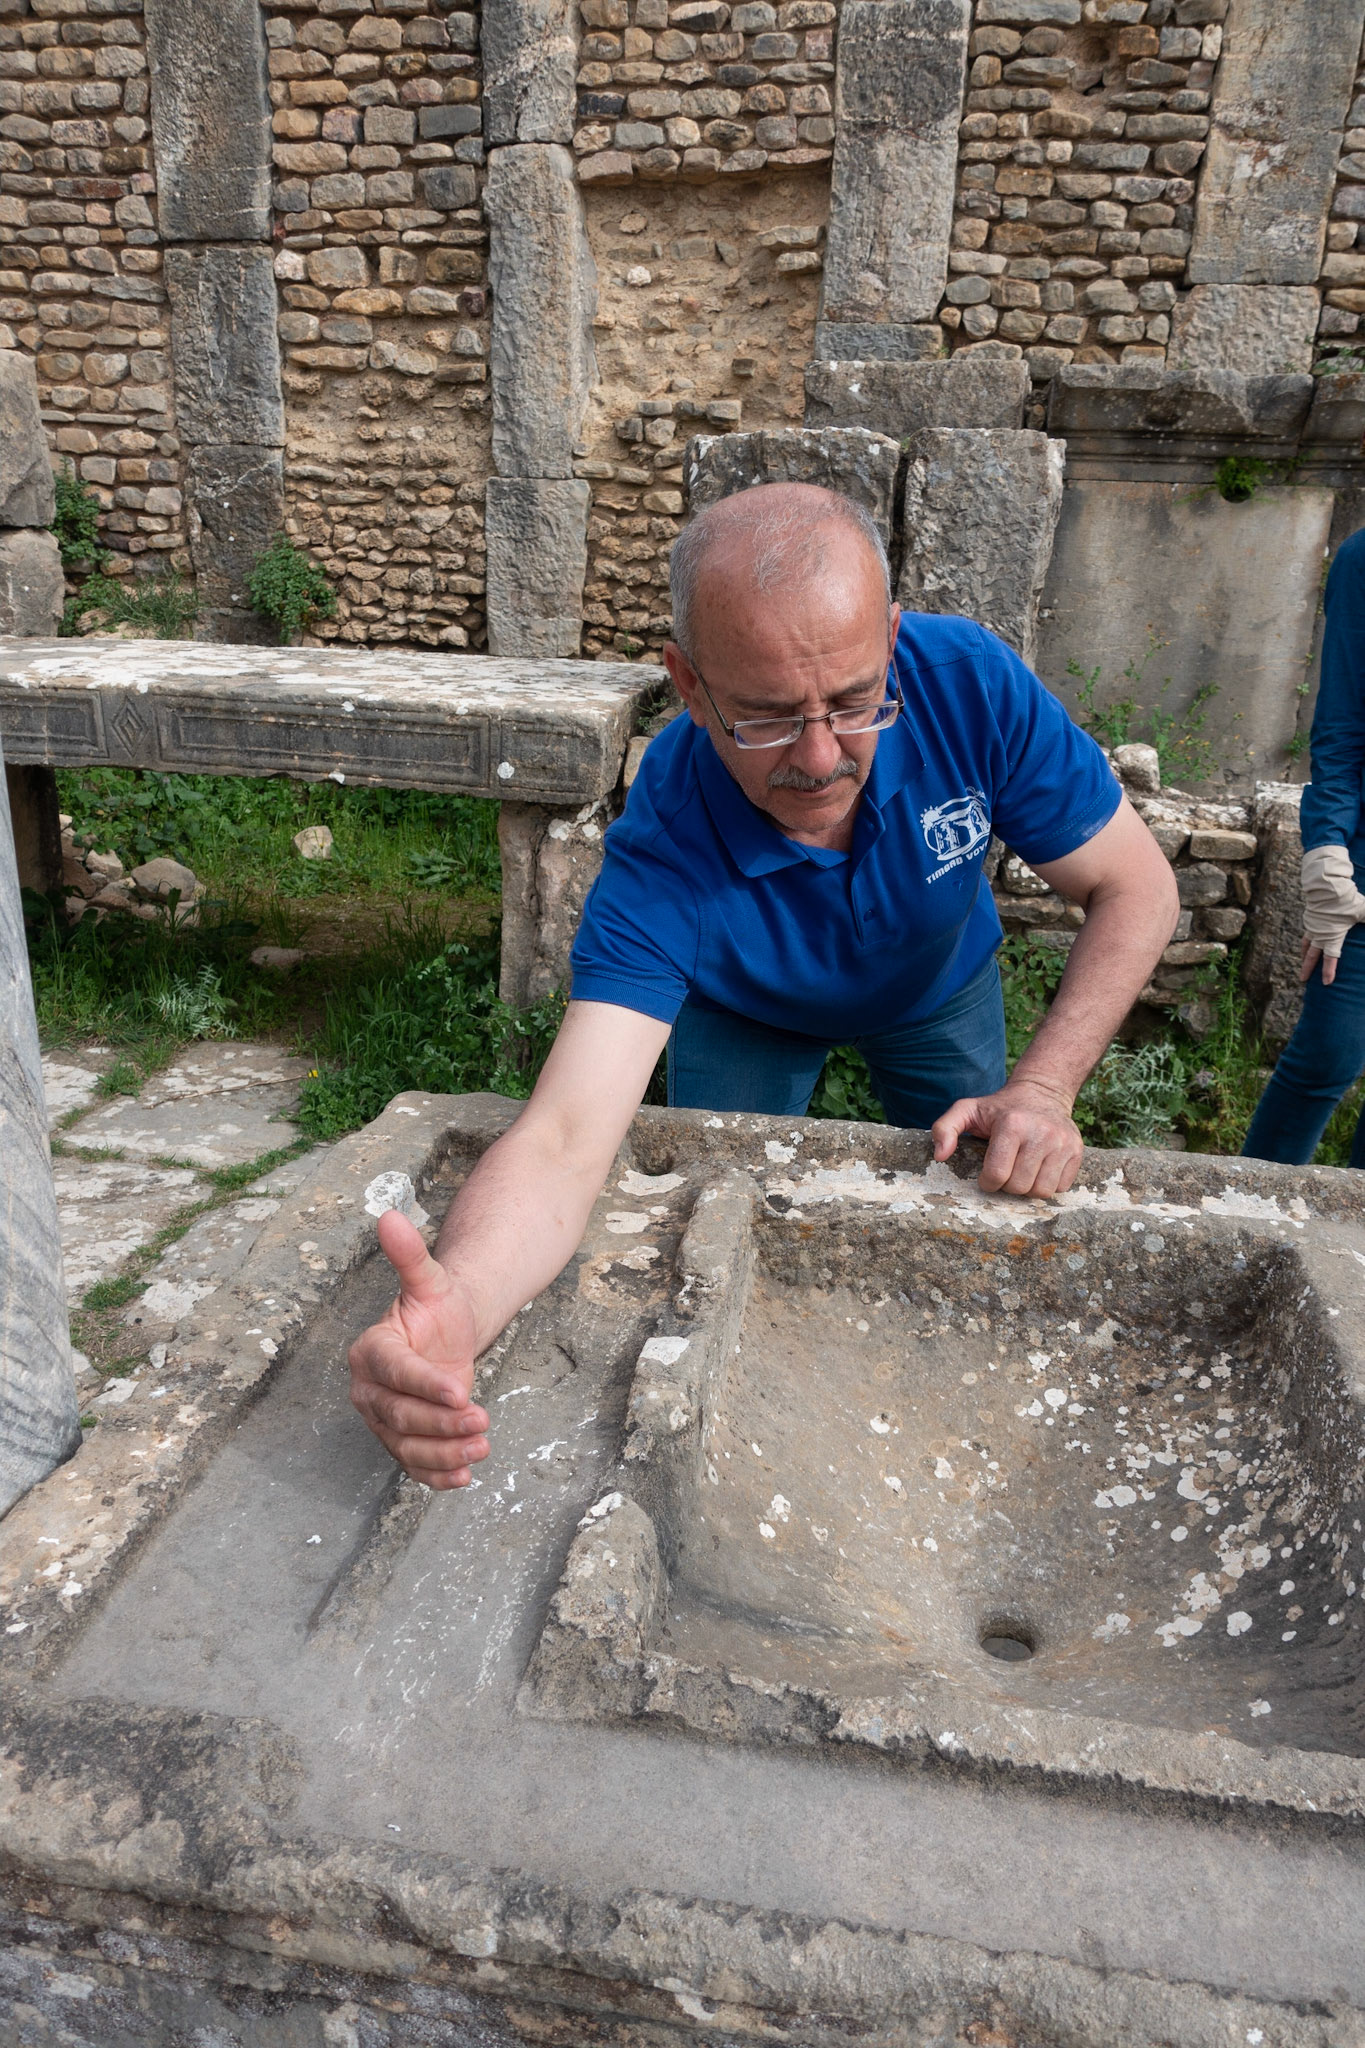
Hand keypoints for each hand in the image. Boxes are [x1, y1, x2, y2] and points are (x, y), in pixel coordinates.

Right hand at [348, 1209, 490, 1488]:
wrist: (446, 1334)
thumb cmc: (438, 1307)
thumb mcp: (431, 1281)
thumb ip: (410, 1256)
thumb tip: (387, 1215)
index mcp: (371, 1351)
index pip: (395, 1372)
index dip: (424, 1383)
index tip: (460, 1390)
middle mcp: (369, 1390)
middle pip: (399, 1416)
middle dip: (440, 1423)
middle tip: (480, 1421)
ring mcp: (384, 1420)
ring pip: (407, 1446)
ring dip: (444, 1453)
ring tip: (481, 1448)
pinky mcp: (402, 1442)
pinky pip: (414, 1465)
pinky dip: (437, 1475)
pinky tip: (464, 1477)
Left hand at [932, 1078, 1082, 1197]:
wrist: (1043, 1091)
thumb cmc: (999, 1107)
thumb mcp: (967, 1109)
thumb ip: (945, 1128)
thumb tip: (939, 1156)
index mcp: (1012, 1125)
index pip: (997, 1174)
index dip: (987, 1182)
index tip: (987, 1176)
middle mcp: (1041, 1133)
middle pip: (1019, 1186)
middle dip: (1007, 1185)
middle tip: (1005, 1171)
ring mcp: (1062, 1143)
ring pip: (1042, 1191)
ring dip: (1027, 1188)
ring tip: (1021, 1171)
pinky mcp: (1077, 1151)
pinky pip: (1061, 1188)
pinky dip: (1048, 1184)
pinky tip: (1039, 1168)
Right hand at [1301, 844, 1364, 986]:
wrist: (1327, 886)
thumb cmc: (1346, 901)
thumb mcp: (1364, 911)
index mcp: (1333, 936)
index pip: (1331, 958)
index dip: (1329, 971)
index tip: (1326, 983)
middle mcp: (1320, 934)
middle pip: (1312, 956)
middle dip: (1308, 969)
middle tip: (1303, 980)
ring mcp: (1312, 926)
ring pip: (1306, 945)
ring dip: (1304, 956)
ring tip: (1302, 962)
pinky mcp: (1309, 918)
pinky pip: (1306, 933)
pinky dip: (1305, 941)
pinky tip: (1307, 941)